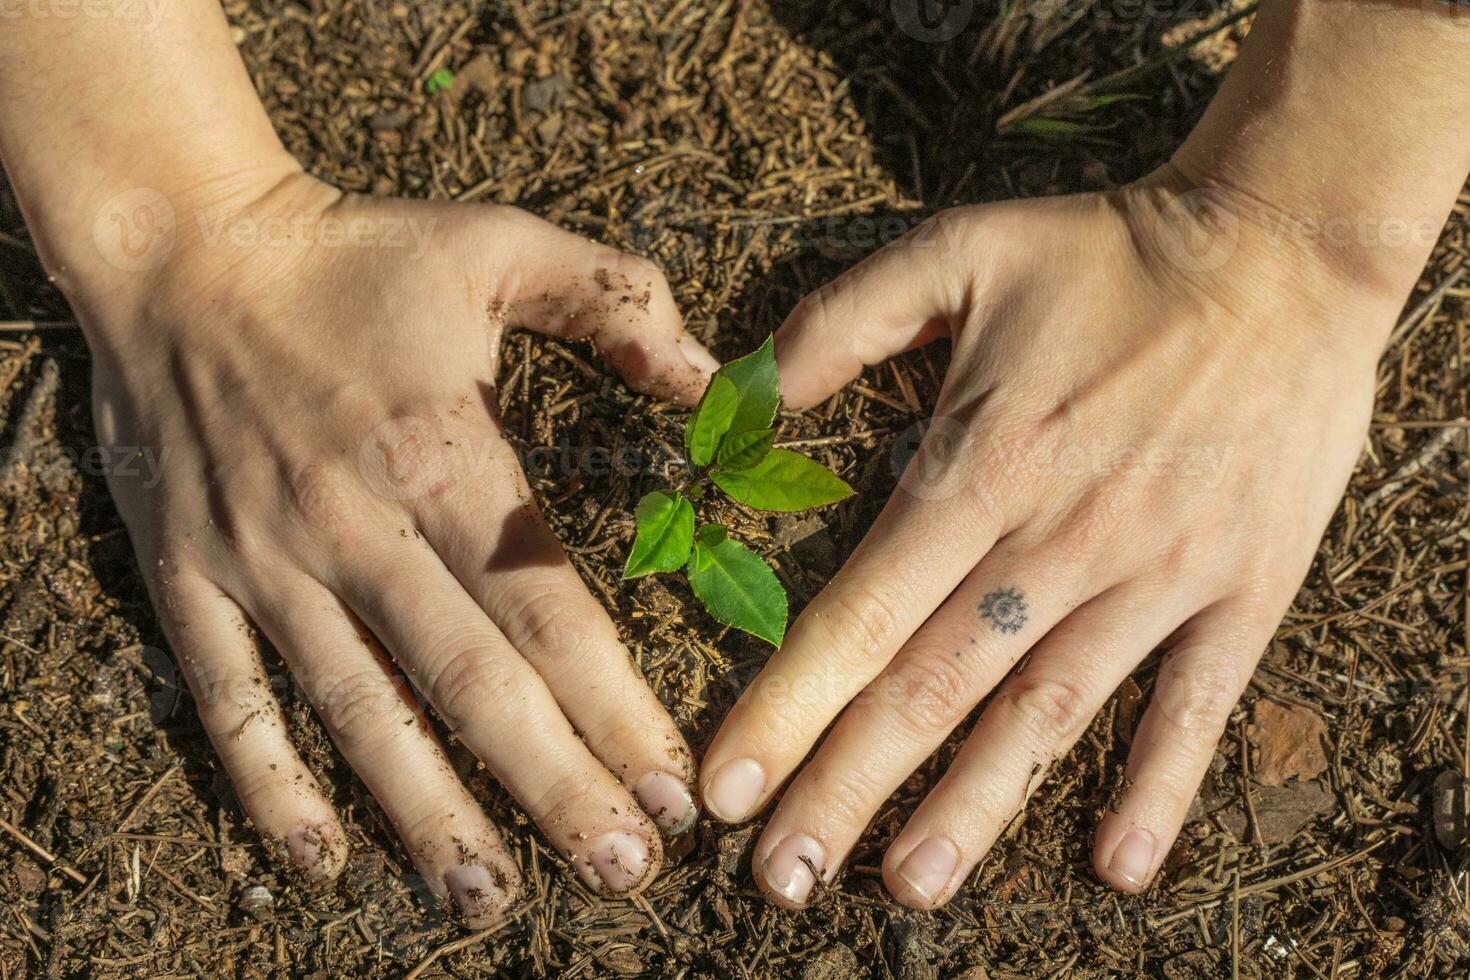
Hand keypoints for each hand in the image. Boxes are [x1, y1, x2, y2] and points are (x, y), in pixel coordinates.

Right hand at [87, 171, 718, 924]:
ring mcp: (267, 562)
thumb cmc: (355, 253)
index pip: (546, 608)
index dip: (614, 705)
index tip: (674, 786)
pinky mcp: (193, 577)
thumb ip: (615, 303)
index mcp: (442, 455)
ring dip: (427, 815)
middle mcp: (356, 526)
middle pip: (470, 685)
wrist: (183, 247)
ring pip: (358, 714)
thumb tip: (719, 379)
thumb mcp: (497, 244)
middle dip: (553, 786)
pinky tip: (319, 860)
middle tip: (624, 870)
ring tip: (492, 898)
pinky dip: (268, 784)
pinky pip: (228, 699)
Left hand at [697, 166, 1409, 907]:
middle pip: (932, 689)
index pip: (859, 614)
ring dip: (973, 810)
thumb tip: (733, 400)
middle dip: (846, 790)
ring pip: (1046, 715)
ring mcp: (1156, 575)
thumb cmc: (1105, 254)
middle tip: (777, 882)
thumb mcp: (954, 253)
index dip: (785, 708)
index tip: (725, 789)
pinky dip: (1158, 787)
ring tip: (907, 888)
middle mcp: (1059, 541)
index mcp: (979, 467)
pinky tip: (1118, 867)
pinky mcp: (1241, 591)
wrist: (1279, 251)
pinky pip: (1194, 706)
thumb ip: (834, 326)